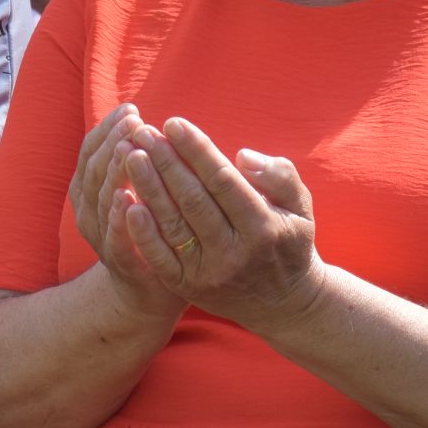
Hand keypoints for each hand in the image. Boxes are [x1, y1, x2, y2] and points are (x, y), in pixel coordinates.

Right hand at [68, 105, 184, 319]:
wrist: (145, 288)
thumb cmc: (148, 228)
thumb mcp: (137, 189)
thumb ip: (136, 160)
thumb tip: (142, 118)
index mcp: (90, 189)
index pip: (91, 150)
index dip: (108, 128)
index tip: (131, 108)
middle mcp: (89, 210)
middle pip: (93, 169)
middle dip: (112, 142)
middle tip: (134, 122)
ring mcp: (100, 236)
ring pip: (100, 198)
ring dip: (113, 172)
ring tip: (129, 150)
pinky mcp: (118, 261)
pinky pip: (115, 236)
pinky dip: (119, 217)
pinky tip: (129, 198)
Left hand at [119, 117, 324, 335]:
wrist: (283, 304)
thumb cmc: (288, 240)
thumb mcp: (300, 206)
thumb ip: (279, 175)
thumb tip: (242, 156)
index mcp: (263, 227)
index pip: (223, 181)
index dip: (196, 151)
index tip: (174, 123)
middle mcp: (234, 253)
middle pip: (192, 200)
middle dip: (165, 162)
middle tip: (142, 132)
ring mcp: (208, 273)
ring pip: (172, 224)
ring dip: (147, 187)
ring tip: (128, 154)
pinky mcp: (188, 287)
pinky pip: (159, 256)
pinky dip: (142, 230)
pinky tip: (127, 200)